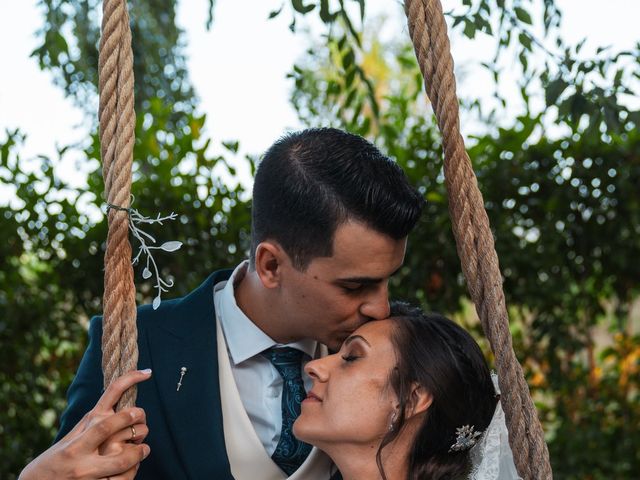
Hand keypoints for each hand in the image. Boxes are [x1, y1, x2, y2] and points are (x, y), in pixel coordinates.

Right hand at [20, 369, 152, 479]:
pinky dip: (131, 473)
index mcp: (80, 431)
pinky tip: (133, 468)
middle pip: (114, 425)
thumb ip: (92, 424)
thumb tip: (117, 407)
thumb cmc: (56, 459)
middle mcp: (80, 448)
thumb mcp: (72, 438)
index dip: (129, 381)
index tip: (147, 372)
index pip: (106, 399)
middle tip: (141, 420)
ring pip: (124, 458)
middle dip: (135, 419)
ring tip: (144, 449)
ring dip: (139, 452)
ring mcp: (85, 471)